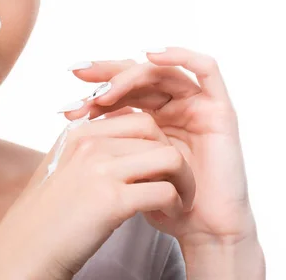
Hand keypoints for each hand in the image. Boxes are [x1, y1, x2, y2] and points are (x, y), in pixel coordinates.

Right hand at [0, 112, 195, 279]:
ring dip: (184, 179)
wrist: (24, 252)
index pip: (134, 116)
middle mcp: (88, 144)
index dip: (155, 139)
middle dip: (173, 154)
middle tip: (176, 180)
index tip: (158, 164)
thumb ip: (91, 152)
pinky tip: (167, 215)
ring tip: (179, 199)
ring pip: (168, 156)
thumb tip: (129, 145)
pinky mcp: (111, 200)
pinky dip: (175, 204)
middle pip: (154, 130)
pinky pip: (165, 190)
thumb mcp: (63, 170)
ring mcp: (99, 170)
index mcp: (77, 134)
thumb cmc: (47, 218)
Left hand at [63, 46, 256, 246]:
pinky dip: (180, 56)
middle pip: (138, 76)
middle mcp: (171, 108)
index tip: (66, 106)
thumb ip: (106, 139)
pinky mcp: (219, 108)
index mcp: (148, 118)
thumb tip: (70, 118)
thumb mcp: (124, 167)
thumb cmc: (160, 202)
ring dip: (131, 74)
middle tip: (80, 77)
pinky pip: (207, 70)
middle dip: (106, 76)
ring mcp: (195, 106)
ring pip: (162, 71)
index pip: (120, 91)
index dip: (93, 91)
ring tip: (107, 90)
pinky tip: (152, 55)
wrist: (199, 229)